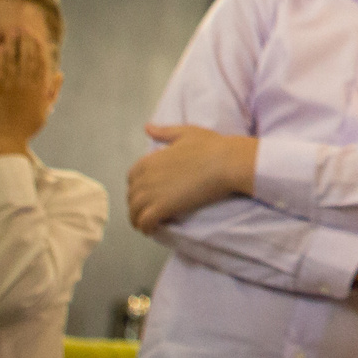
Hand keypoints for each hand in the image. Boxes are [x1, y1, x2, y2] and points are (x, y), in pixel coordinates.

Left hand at [0, 32, 54, 157]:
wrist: (5, 140)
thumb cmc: (25, 127)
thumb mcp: (45, 110)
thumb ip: (53, 91)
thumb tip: (60, 73)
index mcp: (39, 87)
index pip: (40, 60)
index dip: (37, 45)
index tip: (34, 34)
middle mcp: (26, 84)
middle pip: (26, 55)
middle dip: (24, 39)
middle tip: (20, 27)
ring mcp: (10, 85)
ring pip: (12, 58)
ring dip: (11, 43)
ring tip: (8, 31)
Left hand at [126, 124, 254, 232]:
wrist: (226, 162)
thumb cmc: (211, 146)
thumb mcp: (185, 133)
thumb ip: (164, 132)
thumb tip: (147, 127)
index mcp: (148, 160)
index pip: (132, 179)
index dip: (139, 188)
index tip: (149, 194)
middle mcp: (145, 177)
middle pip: (132, 197)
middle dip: (138, 206)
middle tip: (150, 212)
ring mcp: (152, 193)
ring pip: (135, 212)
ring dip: (139, 219)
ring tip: (148, 225)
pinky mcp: (162, 207)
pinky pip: (145, 222)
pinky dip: (146, 227)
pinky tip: (153, 230)